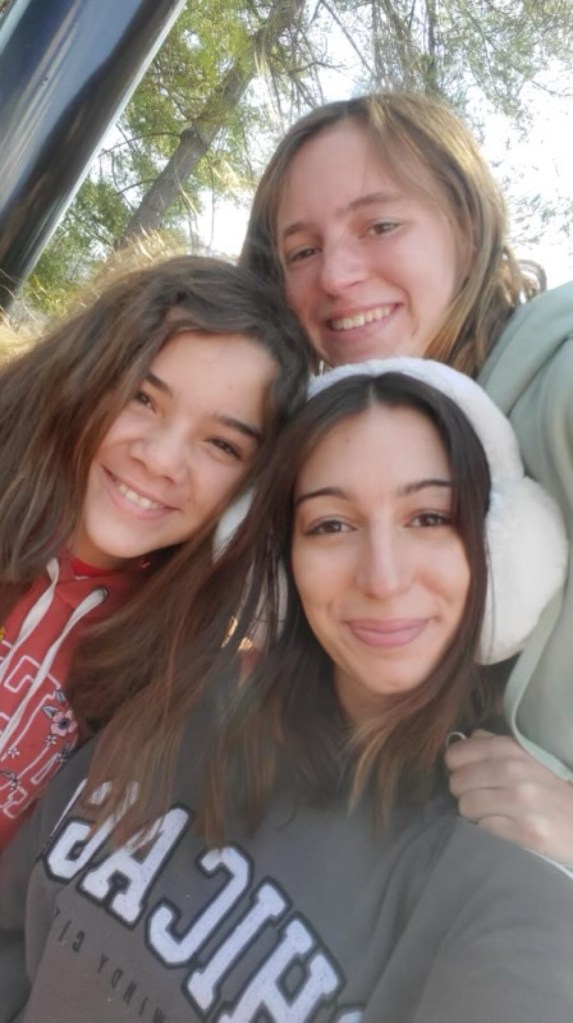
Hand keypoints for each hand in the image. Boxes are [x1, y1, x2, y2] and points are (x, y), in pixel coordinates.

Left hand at [445, 729, 572, 864]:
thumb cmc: (548, 788)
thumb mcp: (525, 756)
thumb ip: (493, 744)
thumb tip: (461, 740)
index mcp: (510, 749)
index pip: (455, 755)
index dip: (455, 768)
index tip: (466, 776)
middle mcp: (514, 771)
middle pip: (457, 782)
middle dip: (462, 793)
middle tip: (478, 798)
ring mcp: (521, 802)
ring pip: (467, 806)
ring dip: (473, 814)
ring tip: (490, 813)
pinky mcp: (527, 832)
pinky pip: (485, 828)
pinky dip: (488, 829)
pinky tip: (503, 827)